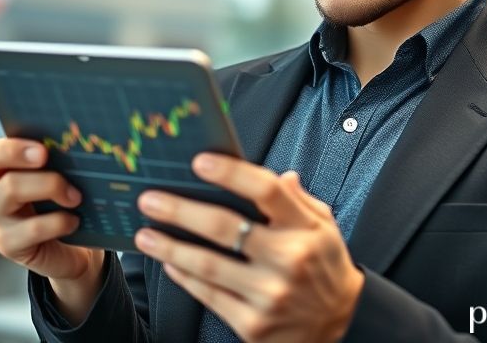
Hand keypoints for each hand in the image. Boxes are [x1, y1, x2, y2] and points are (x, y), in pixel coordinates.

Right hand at [0, 138, 102, 282]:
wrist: (75, 248)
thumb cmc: (70, 201)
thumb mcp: (66, 176)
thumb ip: (63, 158)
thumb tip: (79, 142)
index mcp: (6, 168)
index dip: (8, 146)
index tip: (42, 148)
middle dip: (20, 155)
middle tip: (48, 156)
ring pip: (10, 189)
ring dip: (49, 186)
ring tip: (76, 197)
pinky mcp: (9, 244)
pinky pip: (31, 228)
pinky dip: (58, 222)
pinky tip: (74, 222)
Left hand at [135, 155, 364, 342]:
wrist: (341, 323)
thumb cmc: (325, 264)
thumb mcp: (323, 224)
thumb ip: (297, 199)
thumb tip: (282, 175)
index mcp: (304, 228)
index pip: (266, 191)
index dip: (231, 174)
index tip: (200, 162)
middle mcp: (287, 260)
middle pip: (226, 228)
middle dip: (181, 211)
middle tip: (151, 198)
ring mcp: (269, 296)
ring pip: (209, 266)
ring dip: (171, 247)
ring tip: (145, 233)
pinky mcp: (253, 325)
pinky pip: (209, 296)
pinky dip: (184, 277)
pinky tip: (168, 262)